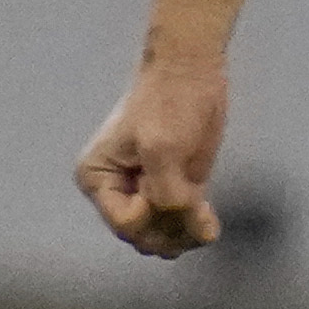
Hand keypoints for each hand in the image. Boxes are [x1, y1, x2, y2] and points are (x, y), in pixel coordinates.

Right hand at [78, 44, 229, 255]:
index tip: (170, 194)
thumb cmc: (168, 104)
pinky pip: (179, 218)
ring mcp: (146, 189)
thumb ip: (166, 191)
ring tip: (206, 227)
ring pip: (161, 231)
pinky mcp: (174, 184)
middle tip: (200, 224)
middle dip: (169, 234)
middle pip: (141, 233)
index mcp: (99, 179)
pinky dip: (193, 226)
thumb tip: (188, 227)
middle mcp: (117, 190)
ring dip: (183, 235)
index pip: (124, 223)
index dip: (150, 219)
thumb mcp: (162, 148)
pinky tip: (209, 226)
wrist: (190, 73)